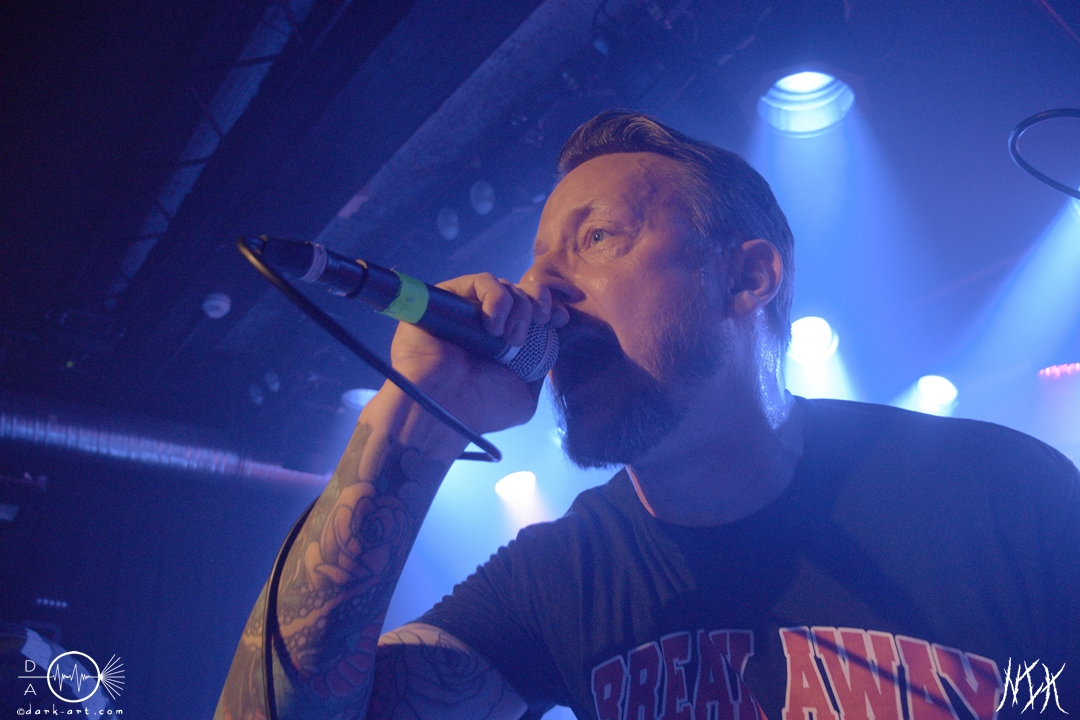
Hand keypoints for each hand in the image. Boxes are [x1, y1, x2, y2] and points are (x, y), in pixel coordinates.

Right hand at [383, 273, 568, 435]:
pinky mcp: (445, 298)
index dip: (550, 308)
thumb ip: (540, 367)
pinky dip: (495, 297)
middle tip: (539, 323)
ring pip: (503, 285)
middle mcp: (484, 323)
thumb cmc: (482, 407)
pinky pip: (479, 281)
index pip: (532, 310)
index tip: (561, 319)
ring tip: (512, 337)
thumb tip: (552, 341)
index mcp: (504, 343)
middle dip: (537, 305)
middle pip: (521, 293)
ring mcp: (465, 309)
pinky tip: (493, 325)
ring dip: (518, 307)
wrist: (445, 407)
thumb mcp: (525, 394)